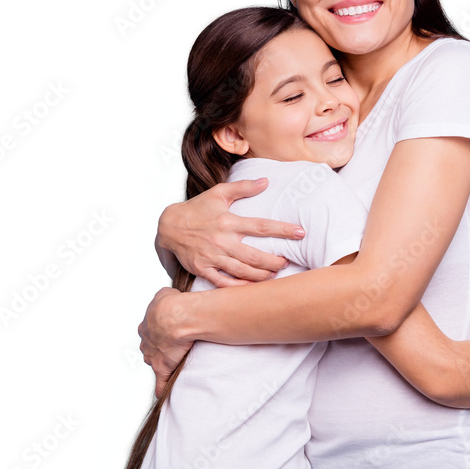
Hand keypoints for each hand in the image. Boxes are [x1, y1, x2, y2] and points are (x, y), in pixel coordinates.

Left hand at [138, 287, 195, 397]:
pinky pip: (160, 382)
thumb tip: (168, 297)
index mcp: (146, 326)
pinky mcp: (161, 368)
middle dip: (158, 349)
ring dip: (162, 364)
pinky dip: (161, 389)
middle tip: (170, 348)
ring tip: (172, 366)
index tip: (166, 333)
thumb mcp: (164, 294)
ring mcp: (152, 356)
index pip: (149, 332)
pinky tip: (163, 395)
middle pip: (149, 349)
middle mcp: (146, 342)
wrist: (175, 318)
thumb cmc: (171, 305)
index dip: (158, 333)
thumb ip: (163, 297)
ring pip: (154, 363)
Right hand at [157, 178, 304, 286]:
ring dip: (262, 275)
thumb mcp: (218, 193)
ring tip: (275, 274)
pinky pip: (224, 283)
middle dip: (275, 261)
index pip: (262, 226)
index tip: (301, 232)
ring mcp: (212, 257)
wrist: (168, 226)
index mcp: (229, 221)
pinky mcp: (202, 270)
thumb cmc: (197, 208)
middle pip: (255, 256)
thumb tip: (266, 181)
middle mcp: (222, 241)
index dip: (283, 230)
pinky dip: (239, 287)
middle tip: (287, 261)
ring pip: (243, 272)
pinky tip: (252, 286)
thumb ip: (243, 187)